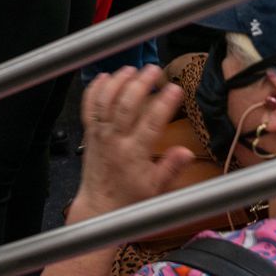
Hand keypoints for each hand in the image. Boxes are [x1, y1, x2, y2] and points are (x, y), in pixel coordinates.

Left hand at [72, 66, 193, 218]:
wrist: (99, 207)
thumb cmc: (129, 199)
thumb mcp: (156, 189)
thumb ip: (170, 168)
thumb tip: (186, 152)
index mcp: (133, 154)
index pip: (150, 122)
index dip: (164, 103)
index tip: (175, 88)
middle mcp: (114, 140)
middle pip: (125, 104)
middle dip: (141, 83)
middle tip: (154, 70)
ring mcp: (99, 135)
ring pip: (105, 101)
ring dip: (118, 82)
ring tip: (132, 69)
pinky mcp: (89, 133)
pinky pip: (89, 107)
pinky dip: (95, 90)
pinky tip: (105, 77)